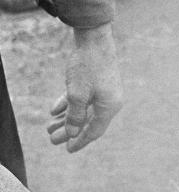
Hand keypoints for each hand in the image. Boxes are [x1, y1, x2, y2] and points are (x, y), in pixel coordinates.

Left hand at [47, 23, 122, 152]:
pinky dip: (69, 104)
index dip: (80, 141)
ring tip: (50, 126)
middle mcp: (109, 102)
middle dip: (69, 131)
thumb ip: (75, 116)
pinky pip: (82, 98)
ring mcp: (104, 92)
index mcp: (109, 108)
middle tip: (53, 139)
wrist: (94, 37)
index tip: (68, 149)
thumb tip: (73, 133)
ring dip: (66, 118)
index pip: (94, 131)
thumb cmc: (87, 66)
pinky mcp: (97, 82)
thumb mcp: (77, 94)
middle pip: (86, 122)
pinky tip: (55, 110)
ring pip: (83, 110)